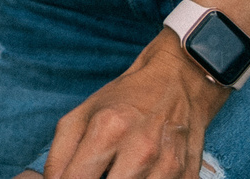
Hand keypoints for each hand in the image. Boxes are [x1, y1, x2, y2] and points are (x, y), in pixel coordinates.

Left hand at [42, 34, 228, 178]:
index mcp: (108, 129)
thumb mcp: (83, 115)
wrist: (180, 80)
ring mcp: (169, 166)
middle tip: (95, 174)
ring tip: (117, 172)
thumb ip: (59, 154)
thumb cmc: (126, 99)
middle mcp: (141, 150)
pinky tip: (139, 174)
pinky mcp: (190, 176)